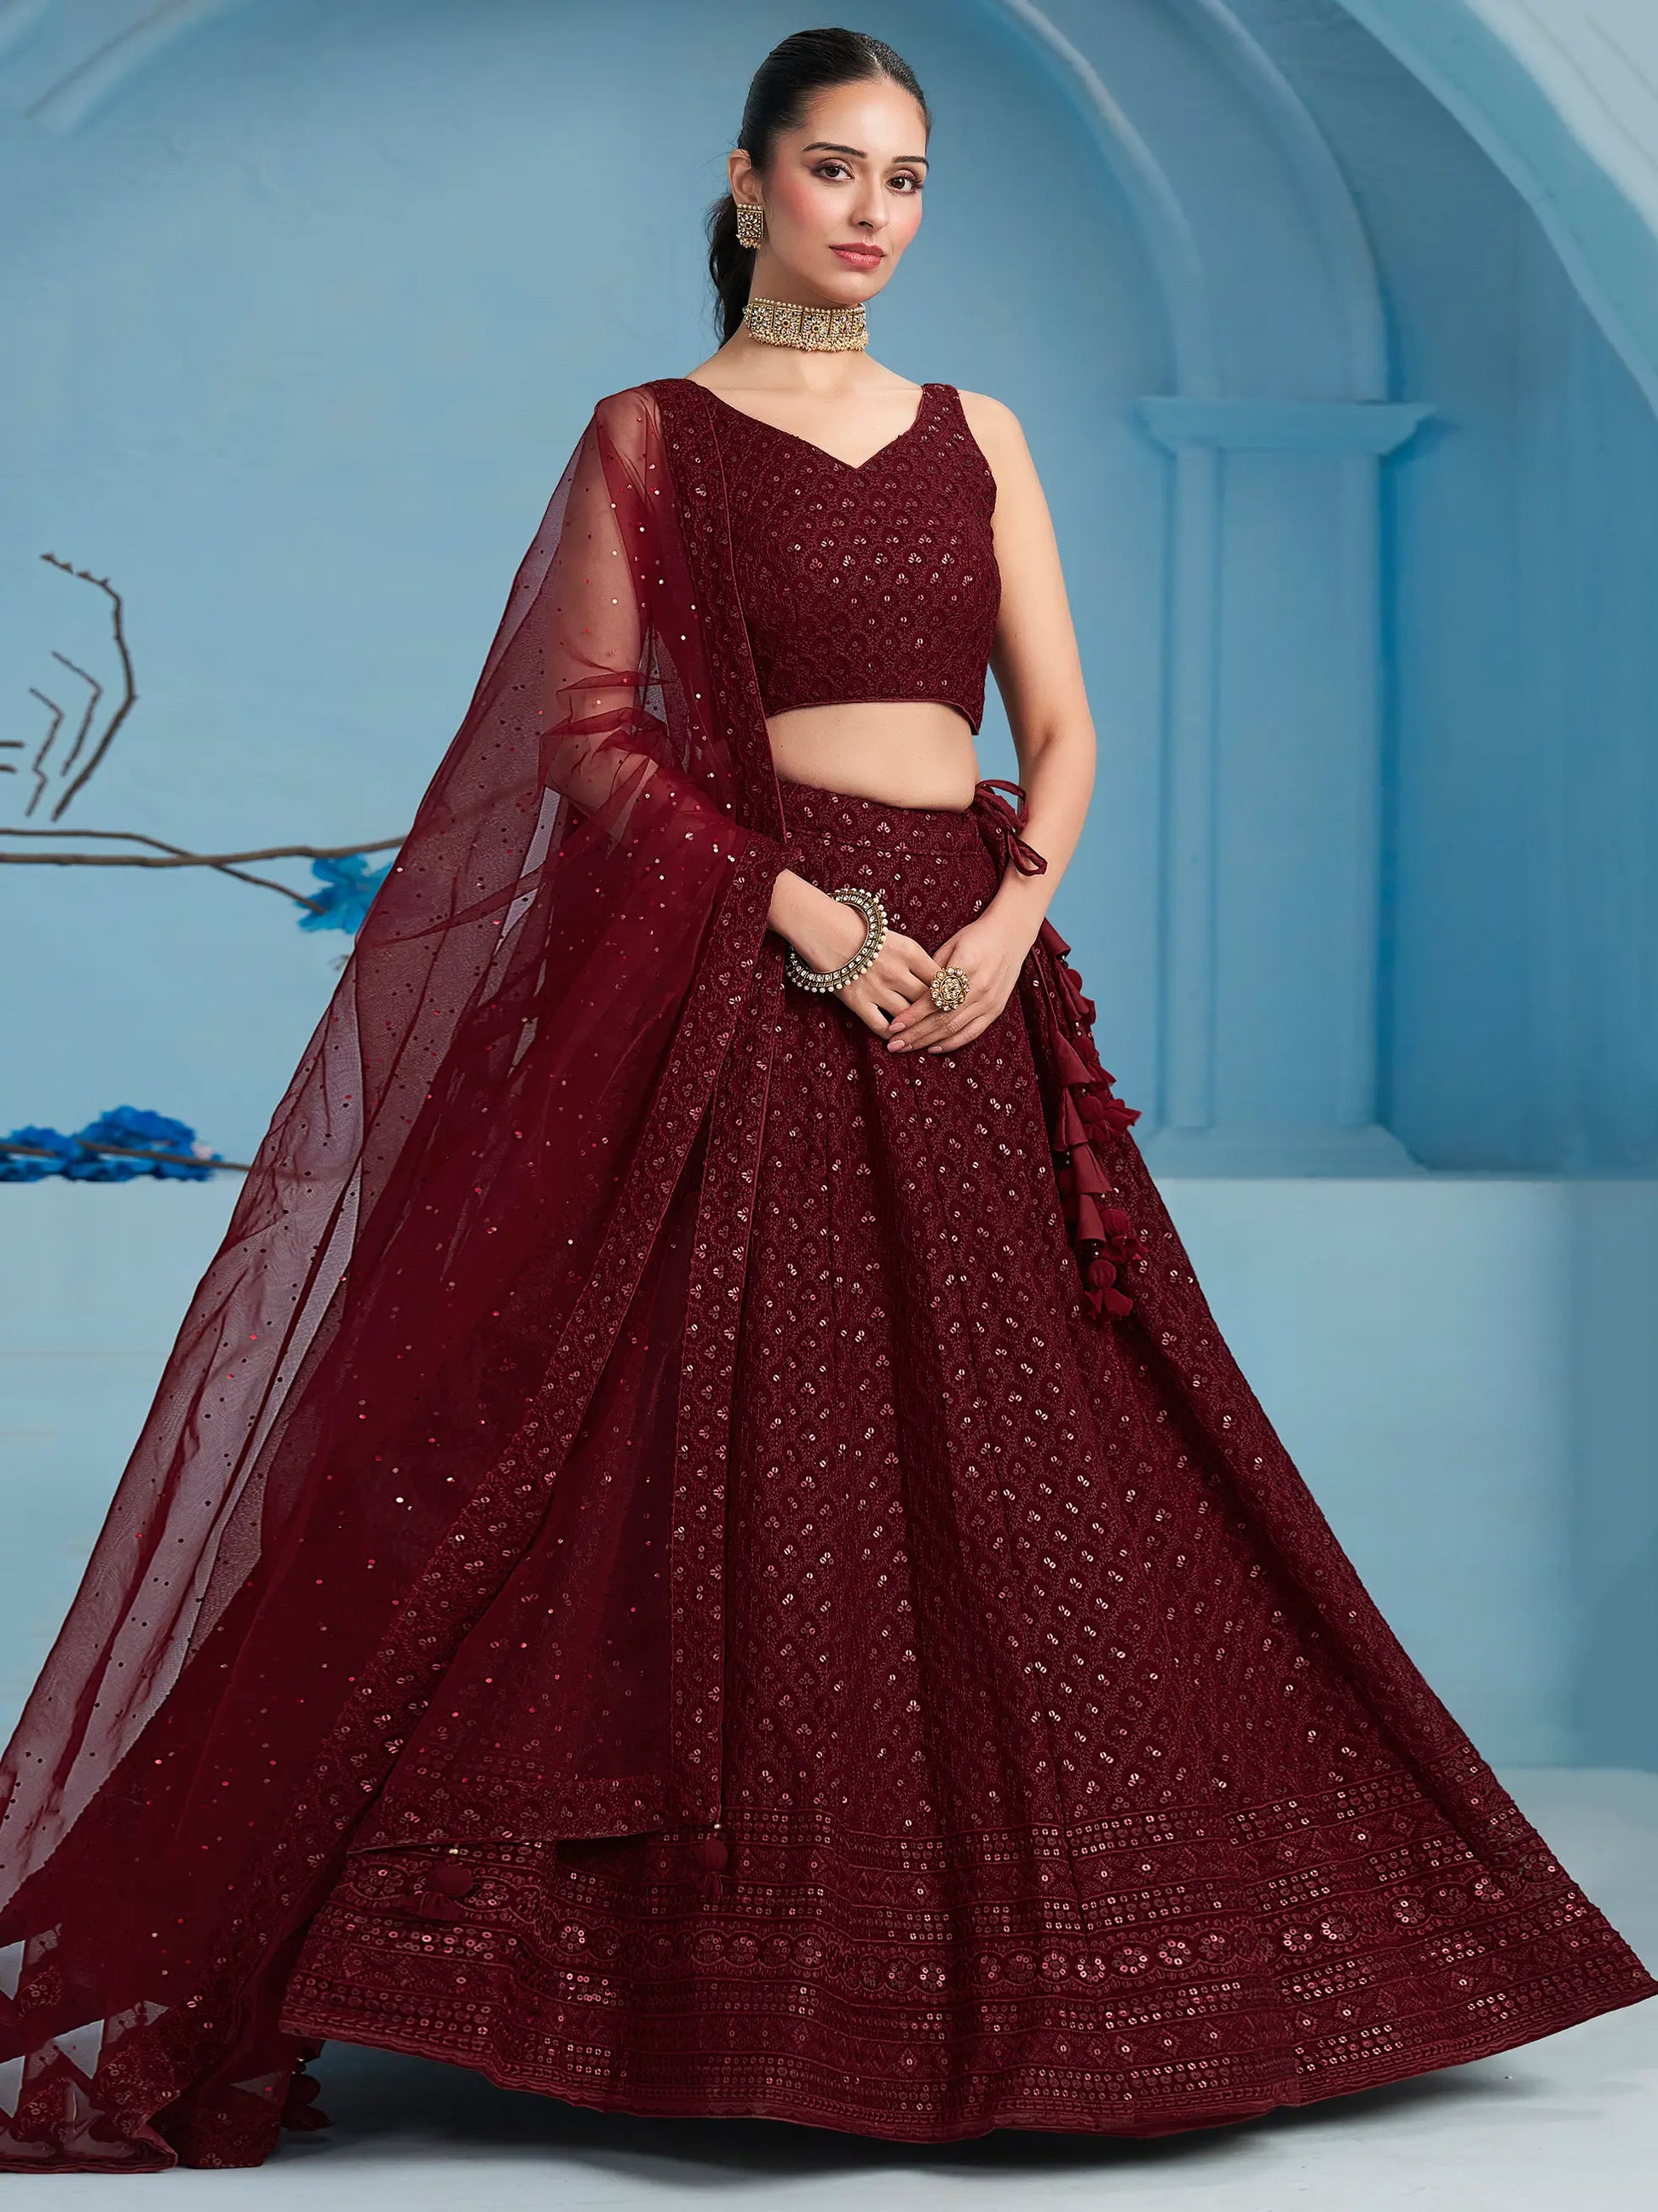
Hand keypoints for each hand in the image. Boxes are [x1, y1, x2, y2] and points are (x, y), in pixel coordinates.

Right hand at [791, 889, 939, 1039]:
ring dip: (916, 1028)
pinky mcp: (858, 1002)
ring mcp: (877, 989)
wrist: (824, 929)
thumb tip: (938, 980)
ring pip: (907, 1017)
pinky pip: (881, 1027)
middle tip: (944, 1024)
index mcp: (910, 952)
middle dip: (937, 1014)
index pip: (941, 979)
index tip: (954, 1002)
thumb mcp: (897, 938)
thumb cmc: (862, 930)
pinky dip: (892, 1034)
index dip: (950, 993)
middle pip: (927, 1001)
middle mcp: (897, 972)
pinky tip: (897, 1037)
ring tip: (922, 1035)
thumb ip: (916, 959)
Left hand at [883, 909, 1035, 1053]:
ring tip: (906, 1048)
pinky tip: (933, 1048)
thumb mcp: (951, 945)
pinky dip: (952, 1043)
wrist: (1011, 934)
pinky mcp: (996, 1010)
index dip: (912, 1015)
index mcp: (965, 968)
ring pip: (954, 1029)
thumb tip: (910, 993)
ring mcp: (989, 1001)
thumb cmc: (976, 936)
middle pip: (941, 1019)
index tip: (893, 1026)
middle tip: (893, 1045)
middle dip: (915, 1034)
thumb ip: (932, 970)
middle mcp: (979, 988)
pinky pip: (971, 1032)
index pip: (933, 999)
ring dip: (927, 1042)